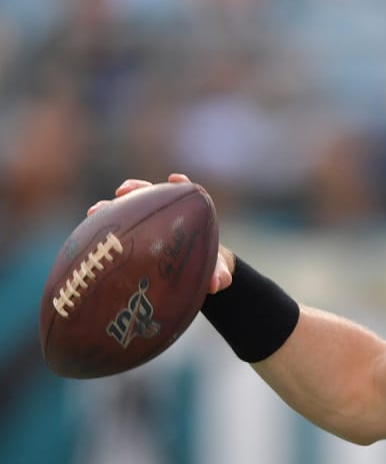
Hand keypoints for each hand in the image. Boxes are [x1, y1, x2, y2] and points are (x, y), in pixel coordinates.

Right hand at [89, 173, 233, 293]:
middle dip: (136, 190)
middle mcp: (166, 214)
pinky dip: (104, 228)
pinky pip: (117, 229)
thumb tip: (217, 284)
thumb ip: (220, 276)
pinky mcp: (134, 235)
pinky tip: (88, 235)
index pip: (185, 193)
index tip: (174, 180)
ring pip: (128, 210)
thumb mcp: (216, 272)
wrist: (194, 275)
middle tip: (123, 191)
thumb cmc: (208, 268)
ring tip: (96, 211)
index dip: (180, 185)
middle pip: (150, 195)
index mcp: (189, 216)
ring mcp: (148, 223)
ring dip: (112, 207)